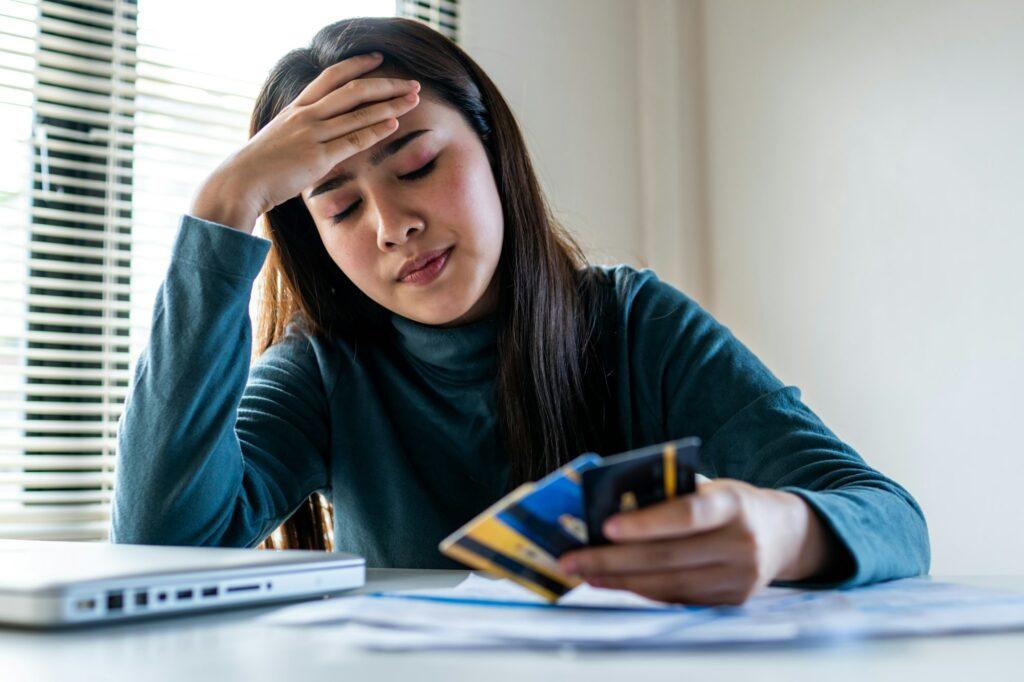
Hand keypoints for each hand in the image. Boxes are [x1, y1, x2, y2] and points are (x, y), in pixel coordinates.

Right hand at [189, 51, 420, 232]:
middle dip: (386, 84)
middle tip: (411, 83)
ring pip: (358, 112)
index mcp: (297, 107)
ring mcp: (312, 134)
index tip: (379, 59)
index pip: (331, 76)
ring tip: (413, 99)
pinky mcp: (317, 157)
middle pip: (353, 90)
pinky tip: (395, 124)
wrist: (240, 183)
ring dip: (390, 104)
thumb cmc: (260, 166)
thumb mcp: (281, 138)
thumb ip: (301, 131)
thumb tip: (321, 135)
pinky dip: (376, 130)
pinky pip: (353, 139)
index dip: (357, 65)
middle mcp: (306, 114)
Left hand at [558, 479, 836, 604]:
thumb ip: (670, 494)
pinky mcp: (730, 602)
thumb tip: (608, 506)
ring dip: (619, 579)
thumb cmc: (732, 503)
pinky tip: (612, 581)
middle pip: (667, 557)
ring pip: (667, 584)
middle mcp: (741, 544)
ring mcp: (738, 578)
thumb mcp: (711, 487)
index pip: (687, 514)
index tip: (604, 526)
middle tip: (572, 558)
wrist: (784, 534)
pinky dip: (640, 590)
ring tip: (584, 571)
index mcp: (734, 504)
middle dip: (613, 559)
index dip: (646, 523)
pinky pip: (677, 598)